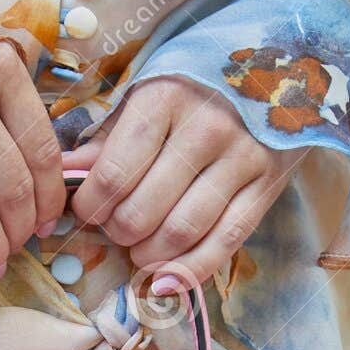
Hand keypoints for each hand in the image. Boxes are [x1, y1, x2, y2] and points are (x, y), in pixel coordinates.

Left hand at [64, 76, 303, 294]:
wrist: (283, 66)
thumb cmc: (198, 83)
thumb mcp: (148, 93)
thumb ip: (107, 137)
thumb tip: (66, 175)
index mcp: (164, 99)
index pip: (112, 176)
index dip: (89, 207)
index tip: (87, 211)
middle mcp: (205, 128)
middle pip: (143, 211)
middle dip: (118, 234)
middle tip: (116, 230)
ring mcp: (242, 158)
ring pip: (182, 232)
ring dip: (149, 256)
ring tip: (141, 250)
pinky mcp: (270, 184)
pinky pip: (226, 242)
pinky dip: (191, 271)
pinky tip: (165, 283)